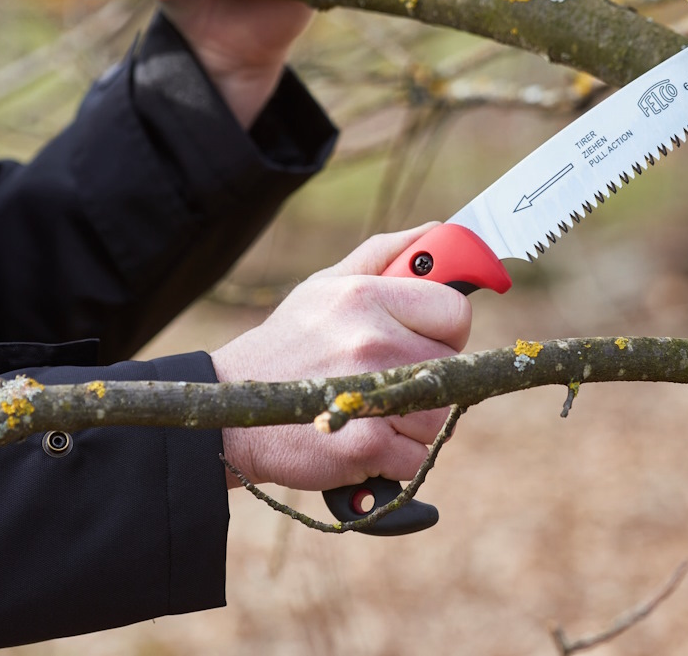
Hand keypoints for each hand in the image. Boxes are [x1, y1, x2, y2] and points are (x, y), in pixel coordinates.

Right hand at [211, 224, 471, 490]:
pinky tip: (360, 437)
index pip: (456, 313)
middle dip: (426, 378)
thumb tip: (441, 231)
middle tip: (383, 378)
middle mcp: (371, 341)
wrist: (232, 416)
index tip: (421, 338)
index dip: (444, 329)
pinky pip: (418, 456)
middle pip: (451, 369)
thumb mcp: (325, 285)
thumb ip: (385, 254)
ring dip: (412, 420)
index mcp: (365, 296)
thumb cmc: (289, 345)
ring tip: (368, 408)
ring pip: (439, 417)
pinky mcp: (367, 446)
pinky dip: (396, 456)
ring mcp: (371, 395)